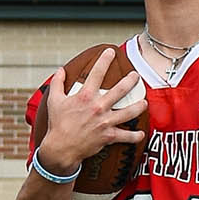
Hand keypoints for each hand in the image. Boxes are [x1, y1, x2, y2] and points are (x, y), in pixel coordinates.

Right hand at [36, 49, 145, 175]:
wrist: (61, 148)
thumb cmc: (58, 124)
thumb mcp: (54, 100)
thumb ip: (58, 83)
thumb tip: (60, 70)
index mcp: (85, 96)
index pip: (97, 73)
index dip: (105, 60)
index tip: (111, 51)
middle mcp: (98, 107)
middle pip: (120, 90)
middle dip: (130, 81)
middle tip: (136, 76)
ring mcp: (105, 121)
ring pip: (128, 112)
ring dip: (138, 107)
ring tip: (144, 102)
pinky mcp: (108, 136)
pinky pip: (126, 136)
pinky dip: (134, 136)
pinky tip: (141, 133)